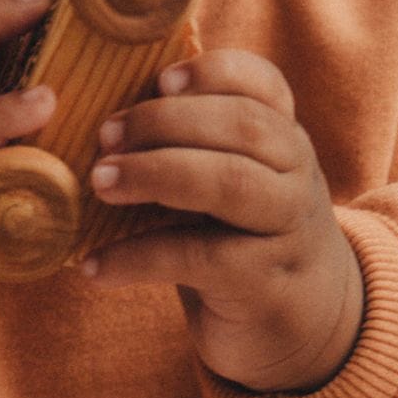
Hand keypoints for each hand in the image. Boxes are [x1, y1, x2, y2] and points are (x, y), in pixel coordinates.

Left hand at [82, 49, 364, 393]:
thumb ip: (193, 148)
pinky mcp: (264, 284)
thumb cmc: (243, 241)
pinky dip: (138, 258)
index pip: (264, 86)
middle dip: (165, 122)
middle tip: (105, 136)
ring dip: (155, 174)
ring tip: (99, 183)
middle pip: (243, 126)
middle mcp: (297, 176)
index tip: (160, 79)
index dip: (213, 73)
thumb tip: (103, 121)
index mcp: (285, 140)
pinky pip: (198, 258)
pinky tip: (95, 266)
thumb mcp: (233, 184)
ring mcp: (286, 229)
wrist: (303, 324)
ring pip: (229, 182)